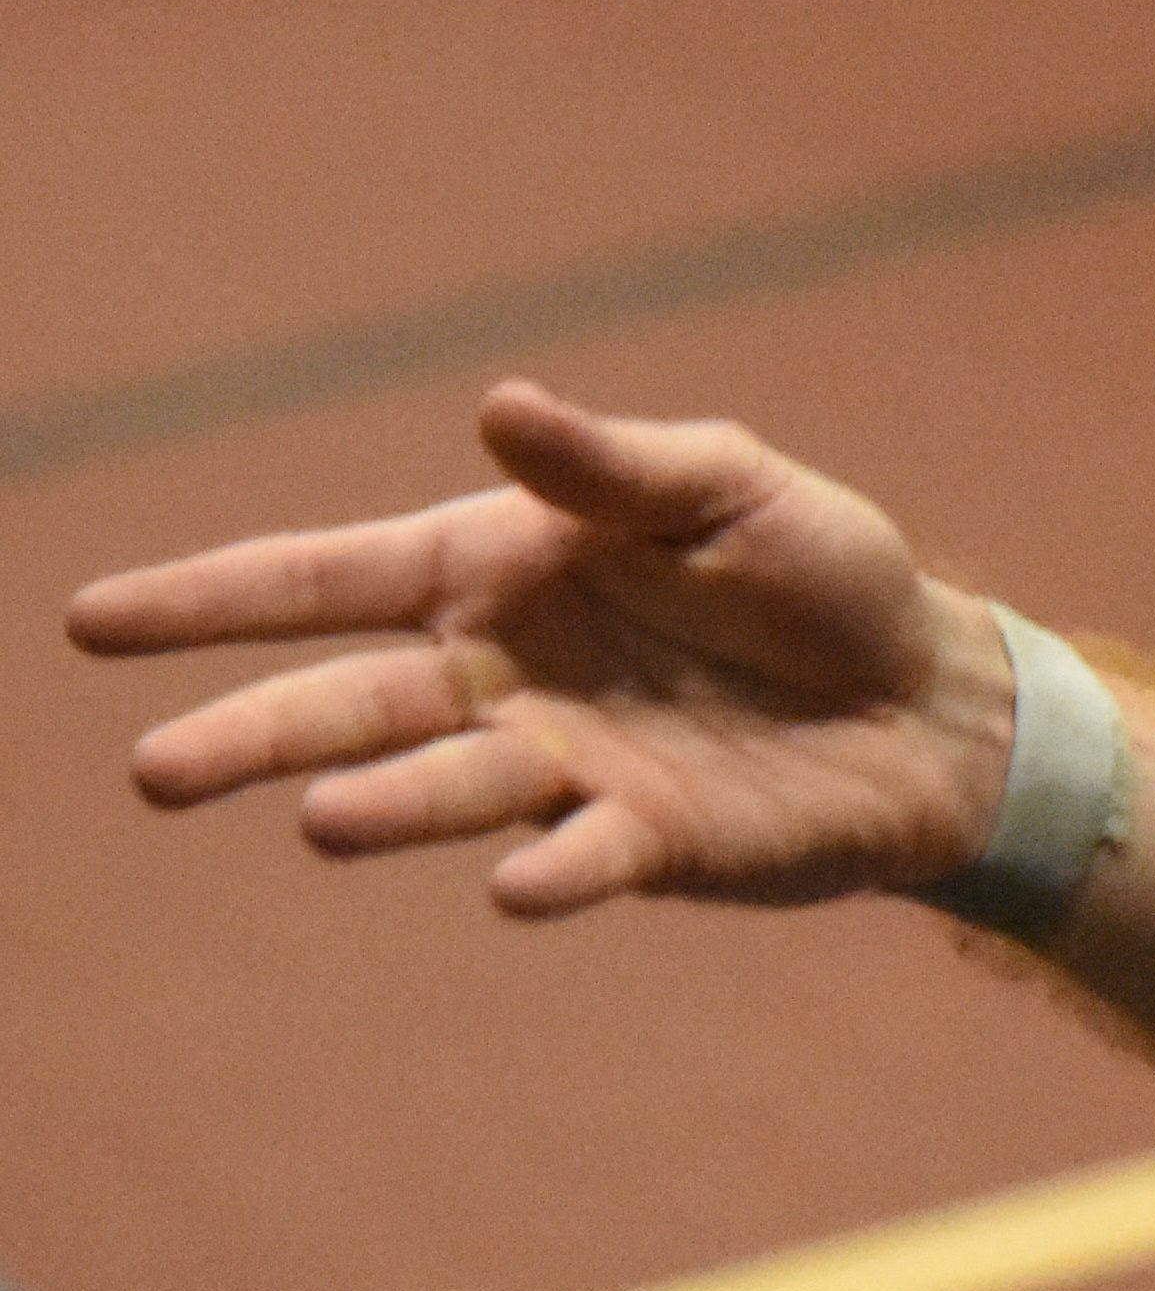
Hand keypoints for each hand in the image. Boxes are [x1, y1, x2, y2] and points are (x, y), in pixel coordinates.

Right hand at [67, 381, 1015, 917]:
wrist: (931, 692)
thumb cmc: (817, 573)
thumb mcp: (727, 486)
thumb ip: (612, 464)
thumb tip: (501, 405)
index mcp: (496, 571)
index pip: (324, 579)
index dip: (207, 599)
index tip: (87, 621)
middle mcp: (501, 679)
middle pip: (348, 708)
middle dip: (252, 736)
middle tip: (155, 774)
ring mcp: (563, 767)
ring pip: (445, 789)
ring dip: (386, 808)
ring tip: (319, 821)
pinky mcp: (646, 840)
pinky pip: (584, 857)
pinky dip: (552, 872)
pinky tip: (520, 885)